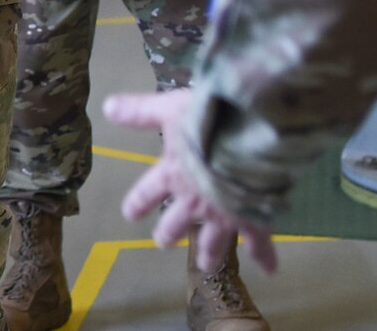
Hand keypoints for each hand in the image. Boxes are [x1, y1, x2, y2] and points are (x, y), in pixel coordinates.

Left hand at [103, 88, 277, 274]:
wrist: (247, 137)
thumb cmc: (206, 120)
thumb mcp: (169, 109)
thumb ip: (140, 112)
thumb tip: (107, 107)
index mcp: (171, 175)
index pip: (146, 192)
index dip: (137, 203)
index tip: (131, 214)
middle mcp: (193, 201)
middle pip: (176, 224)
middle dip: (169, 234)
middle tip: (163, 242)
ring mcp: (222, 215)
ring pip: (212, 242)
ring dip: (208, 255)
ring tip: (206, 265)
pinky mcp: (251, 221)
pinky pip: (259, 244)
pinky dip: (265, 258)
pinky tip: (269, 270)